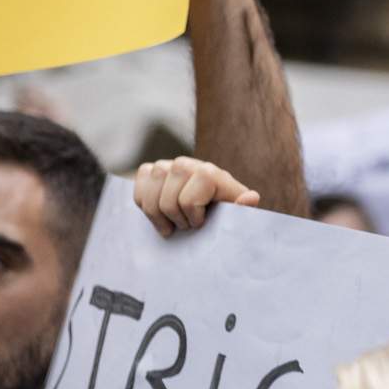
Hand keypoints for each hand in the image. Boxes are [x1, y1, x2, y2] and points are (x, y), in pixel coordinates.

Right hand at [131, 156, 260, 237]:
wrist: (206, 206)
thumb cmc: (222, 212)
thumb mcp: (236, 213)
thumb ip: (242, 207)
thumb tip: (250, 198)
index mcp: (210, 173)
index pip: (188, 199)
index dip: (192, 216)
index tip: (200, 222)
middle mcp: (188, 163)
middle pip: (168, 199)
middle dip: (175, 218)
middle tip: (185, 225)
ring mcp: (167, 164)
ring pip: (150, 194)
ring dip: (158, 216)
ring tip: (172, 223)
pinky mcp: (150, 169)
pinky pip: (138, 189)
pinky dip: (144, 206)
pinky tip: (158, 212)